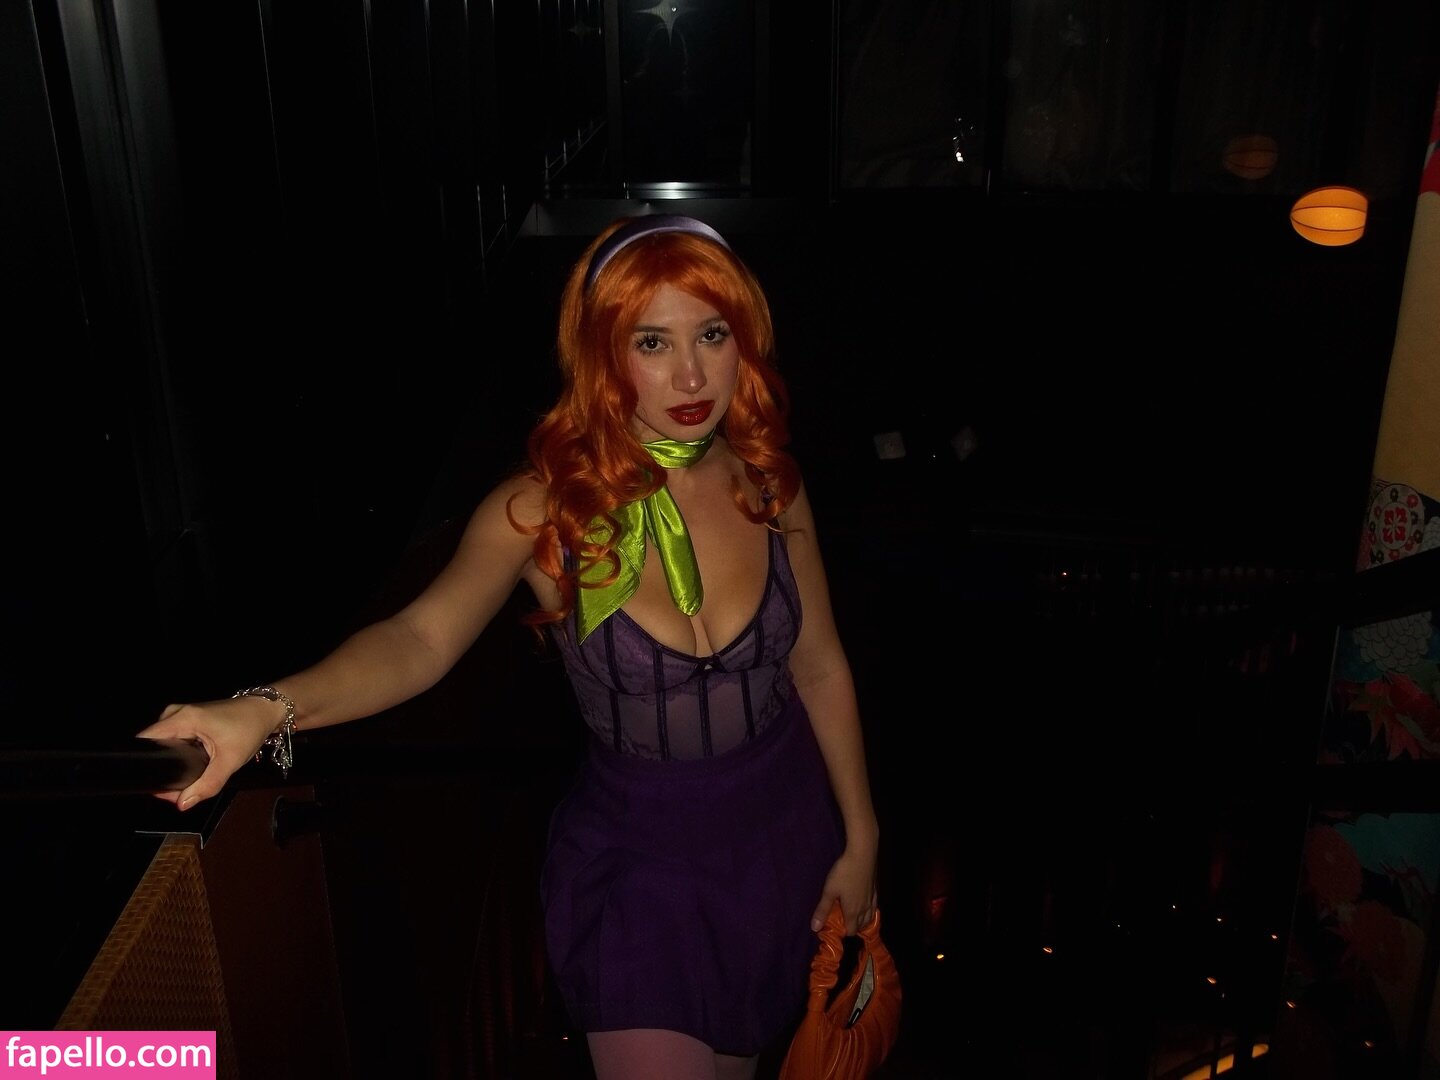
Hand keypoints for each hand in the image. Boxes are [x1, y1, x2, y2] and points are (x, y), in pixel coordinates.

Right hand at [135, 696, 282, 810]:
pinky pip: (172, 739)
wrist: (265, 711)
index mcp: (182, 718)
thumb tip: (182, 804)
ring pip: (163, 744)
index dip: (148, 765)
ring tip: (184, 781)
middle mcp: (176, 713)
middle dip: (162, 770)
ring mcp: (181, 715)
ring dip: (171, 763)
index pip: (146, 741)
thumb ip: (207, 784)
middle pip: (153, 745)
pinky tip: (189, 767)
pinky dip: (178, 754)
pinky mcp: (188, 720)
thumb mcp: (230, 760)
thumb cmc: (249, 729)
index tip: (157, 785)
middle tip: (175, 790)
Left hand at [810, 844, 877, 936]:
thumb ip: (822, 910)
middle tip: (842, 920)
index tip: (836, 927)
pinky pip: (874, 907)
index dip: (844, 932)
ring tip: (854, 916)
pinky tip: (865, 905)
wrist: (862, 855)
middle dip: (853, 927)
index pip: (851, 930)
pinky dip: (869, 911)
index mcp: (852, 912)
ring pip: (869, 917)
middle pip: (861, 926)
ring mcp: (872, 900)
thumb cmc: (844, 873)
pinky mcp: (876, 890)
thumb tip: (814, 928)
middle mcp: (864, 909)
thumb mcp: (829, 891)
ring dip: (862, 920)